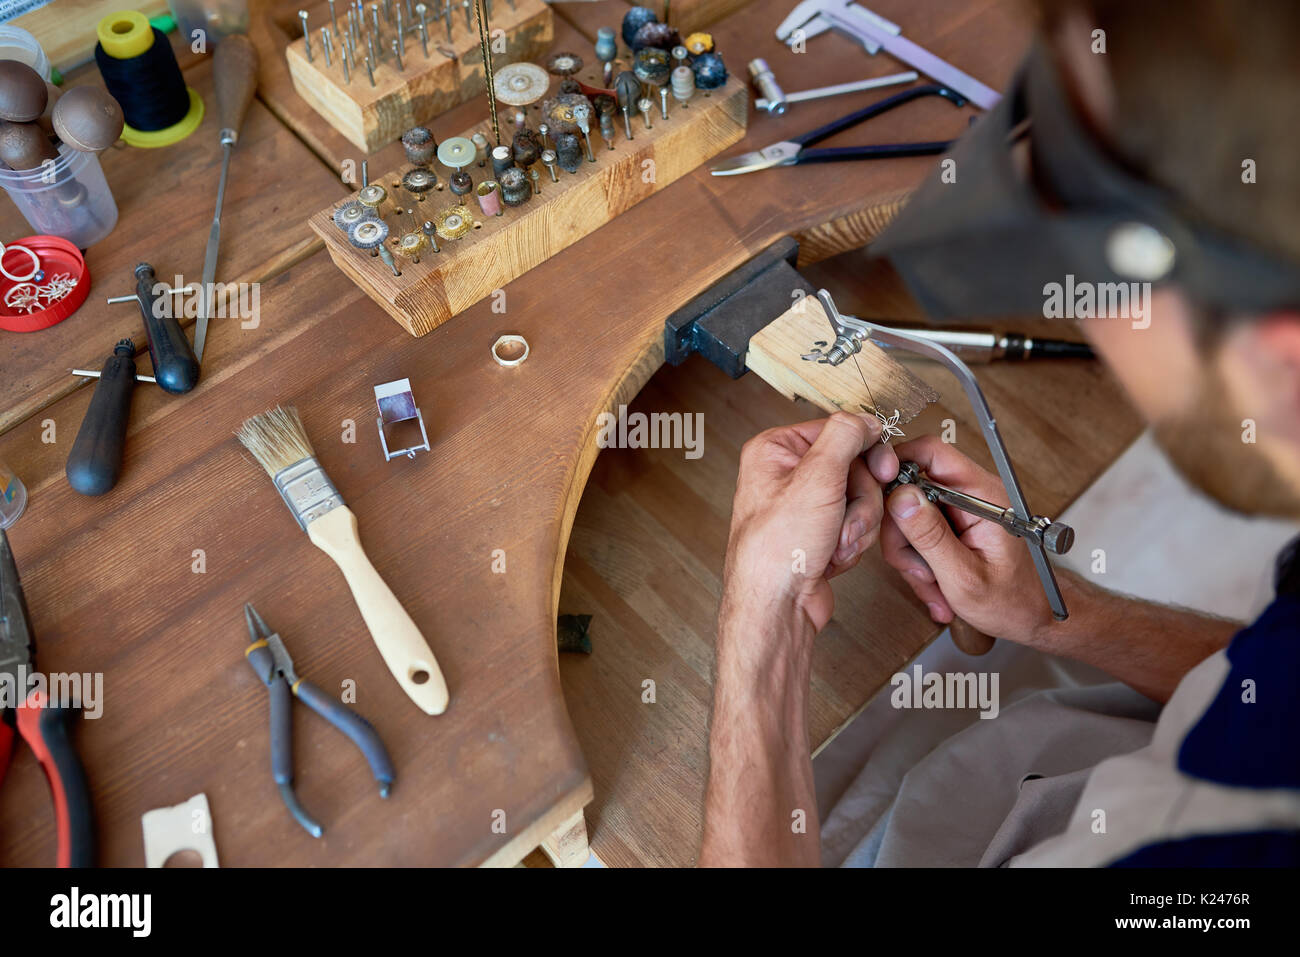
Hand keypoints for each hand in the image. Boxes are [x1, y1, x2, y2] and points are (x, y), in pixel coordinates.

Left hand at [722, 412, 898, 635]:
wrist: (777, 606)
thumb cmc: (777, 549)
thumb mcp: (816, 478)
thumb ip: (844, 437)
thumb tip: (864, 419)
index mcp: (776, 450)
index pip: (838, 431)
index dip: (866, 451)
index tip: (882, 468)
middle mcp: (787, 475)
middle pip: (855, 468)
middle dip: (859, 501)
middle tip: (846, 519)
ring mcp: (804, 506)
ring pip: (860, 499)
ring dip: (856, 526)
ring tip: (834, 543)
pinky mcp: (818, 532)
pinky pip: (855, 525)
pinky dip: (850, 543)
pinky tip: (831, 556)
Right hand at [879, 435, 1055, 644]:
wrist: (1031, 618)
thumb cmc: (1012, 603)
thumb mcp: (964, 577)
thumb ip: (930, 536)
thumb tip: (900, 497)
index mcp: (983, 495)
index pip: (932, 452)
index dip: (896, 465)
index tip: (878, 496)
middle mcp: (971, 494)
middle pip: (910, 490)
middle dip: (902, 534)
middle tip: (915, 569)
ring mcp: (960, 509)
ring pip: (908, 516)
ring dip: (910, 555)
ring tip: (932, 585)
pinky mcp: (952, 523)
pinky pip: (918, 531)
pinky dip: (918, 561)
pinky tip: (934, 584)